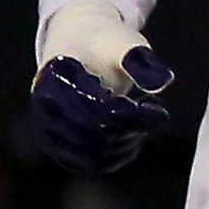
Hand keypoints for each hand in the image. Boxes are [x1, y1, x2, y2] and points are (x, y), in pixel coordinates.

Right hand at [31, 1, 173, 174]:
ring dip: (129, 140)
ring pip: (95, 155)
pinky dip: (121, 152)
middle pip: (95, 136)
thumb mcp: (125, 44)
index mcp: (55, 79)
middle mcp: (45, 107)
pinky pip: (94, 163)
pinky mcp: (61, 146)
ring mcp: (49, 130)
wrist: (79, 45)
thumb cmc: (105, 44)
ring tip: (144, 114)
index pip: (95, 111)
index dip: (130, 114)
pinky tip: (134, 130)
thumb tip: (163, 81)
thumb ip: (141, 61)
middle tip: (153, 108)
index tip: (153, 103)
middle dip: (133, 126)